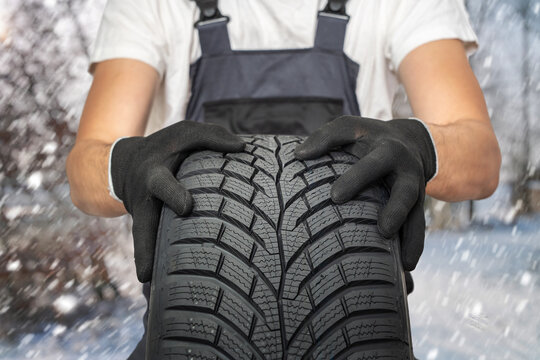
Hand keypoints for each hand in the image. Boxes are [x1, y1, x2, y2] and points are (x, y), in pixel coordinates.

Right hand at [110, 121, 244, 281]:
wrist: (125, 165)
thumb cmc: (164, 148)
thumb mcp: (183, 134)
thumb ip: (211, 136)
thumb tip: (244, 149)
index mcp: (155, 176)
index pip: (164, 183)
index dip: (174, 194)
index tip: (187, 207)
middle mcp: (146, 199)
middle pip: (146, 222)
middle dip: (149, 241)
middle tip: (153, 263)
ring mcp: (144, 216)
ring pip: (143, 238)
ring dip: (145, 258)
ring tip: (148, 282)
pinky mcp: (147, 226)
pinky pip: (149, 244)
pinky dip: (151, 262)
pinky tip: (156, 284)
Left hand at [295, 116, 436, 270]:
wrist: (411, 141)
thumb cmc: (368, 136)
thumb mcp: (349, 127)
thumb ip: (324, 138)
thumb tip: (298, 155)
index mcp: (386, 149)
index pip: (371, 163)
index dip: (356, 178)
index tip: (335, 197)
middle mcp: (405, 169)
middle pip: (405, 190)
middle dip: (395, 209)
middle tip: (382, 230)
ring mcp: (415, 188)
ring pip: (417, 213)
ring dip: (410, 235)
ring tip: (404, 261)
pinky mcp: (418, 205)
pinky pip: (418, 226)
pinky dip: (414, 245)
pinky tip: (407, 266)